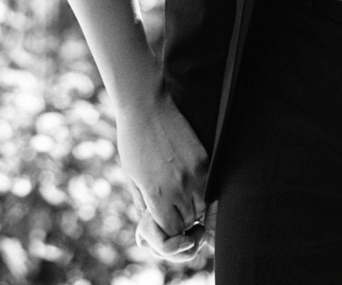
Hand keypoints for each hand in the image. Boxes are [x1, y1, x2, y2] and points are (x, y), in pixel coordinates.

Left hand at [115, 88, 207, 257]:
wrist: (145, 107)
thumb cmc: (132, 142)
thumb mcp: (132, 178)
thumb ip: (144, 206)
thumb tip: (148, 230)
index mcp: (157, 195)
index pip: (173, 232)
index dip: (171, 232)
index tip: (168, 224)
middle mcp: (179, 188)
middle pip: (190, 221)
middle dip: (183, 220)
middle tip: (175, 210)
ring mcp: (195, 174)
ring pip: (203, 206)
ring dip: (195, 207)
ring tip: (184, 196)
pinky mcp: (205, 160)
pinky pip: (209, 186)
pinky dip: (203, 190)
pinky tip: (192, 181)